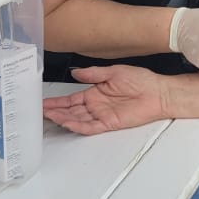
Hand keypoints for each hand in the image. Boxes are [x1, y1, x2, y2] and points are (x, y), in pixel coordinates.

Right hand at [43, 64, 170, 133]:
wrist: (159, 92)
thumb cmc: (142, 80)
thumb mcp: (114, 72)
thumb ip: (93, 73)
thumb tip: (76, 72)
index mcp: (96, 92)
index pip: (71, 99)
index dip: (57, 101)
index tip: (43, 102)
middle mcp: (96, 105)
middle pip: (71, 110)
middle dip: (54, 111)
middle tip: (38, 112)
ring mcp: (102, 115)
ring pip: (77, 119)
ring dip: (63, 119)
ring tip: (48, 117)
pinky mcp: (110, 123)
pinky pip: (90, 127)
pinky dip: (78, 126)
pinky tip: (67, 123)